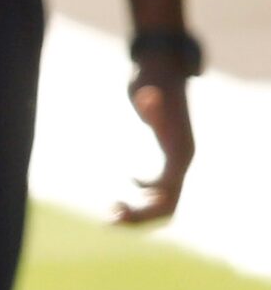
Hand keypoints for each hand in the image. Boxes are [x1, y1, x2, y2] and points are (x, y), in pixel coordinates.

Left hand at [114, 59, 193, 224]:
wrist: (159, 69)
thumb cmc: (150, 80)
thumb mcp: (146, 88)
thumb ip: (148, 99)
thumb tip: (147, 96)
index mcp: (178, 153)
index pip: (168, 195)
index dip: (146, 211)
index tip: (118, 212)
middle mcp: (181, 160)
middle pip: (168, 205)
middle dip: (140, 217)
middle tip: (108, 220)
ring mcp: (175, 159)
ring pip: (165, 200)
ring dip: (141, 211)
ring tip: (111, 214)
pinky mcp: (167, 156)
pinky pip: (159, 188)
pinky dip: (142, 195)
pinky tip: (122, 193)